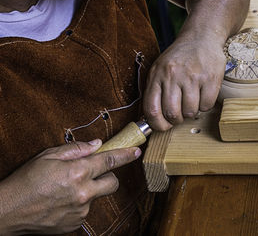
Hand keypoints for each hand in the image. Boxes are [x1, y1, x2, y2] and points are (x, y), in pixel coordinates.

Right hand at [0, 139, 140, 233]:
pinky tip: (61, 201)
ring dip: (89, 191)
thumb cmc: (25, 181)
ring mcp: (81, 210)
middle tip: (93, 173)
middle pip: (113, 183)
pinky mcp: (75, 223)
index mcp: (78, 172)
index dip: (125, 155)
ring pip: (97, 196)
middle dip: (108, 176)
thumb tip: (97, 145)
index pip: (110, 161)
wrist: (7, 212)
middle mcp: (83, 192)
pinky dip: (78, 204)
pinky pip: (85, 210)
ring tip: (65, 190)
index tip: (135, 151)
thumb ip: (76, 150)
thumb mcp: (47, 156)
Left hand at [143, 38, 225, 130]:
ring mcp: (193, 76)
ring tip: (191, 101)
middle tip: (180, 114)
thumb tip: (151, 120)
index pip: (152, 110)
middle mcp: (173, 75)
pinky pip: (206, 105)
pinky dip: (205, 105)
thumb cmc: (179, 58)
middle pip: (172, 113)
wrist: (201, 37)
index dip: (157, 124)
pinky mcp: (210, 78)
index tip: (162, 126)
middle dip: (176, 120)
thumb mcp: (160, 69)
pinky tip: (202, 94)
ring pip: (190, 112)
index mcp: (157, 74)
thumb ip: (154, 91)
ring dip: (191, 112)